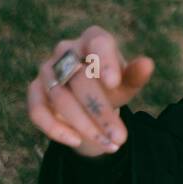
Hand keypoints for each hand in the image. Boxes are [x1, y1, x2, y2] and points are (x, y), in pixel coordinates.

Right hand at [27, 25, 154, 157]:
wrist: (88, 98)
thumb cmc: (112, 84)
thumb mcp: (126, 82)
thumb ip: (135, 75)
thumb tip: (147, 64)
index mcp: (93, 38)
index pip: (98, 44)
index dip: (105, 62)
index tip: (113, 84)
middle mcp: (66, 49)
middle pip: (80, 80)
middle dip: (101, 112)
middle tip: (120, 137)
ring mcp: (47, 69)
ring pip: (60, 98)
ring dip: (84, 125)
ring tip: (108, 144)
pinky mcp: (35, 90)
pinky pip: (37, 110)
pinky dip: (55, 128)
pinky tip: (76, 141)